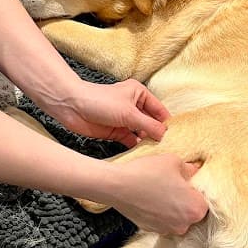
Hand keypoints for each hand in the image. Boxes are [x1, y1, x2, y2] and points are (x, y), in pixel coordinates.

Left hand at [55, 78, 169, 146]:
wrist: (72, 107)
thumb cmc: (100, 101)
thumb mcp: (129, 113)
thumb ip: (149, 125)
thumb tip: (164, 135)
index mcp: (139, 94)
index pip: (159, 110)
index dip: (166, 123)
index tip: (175, 137)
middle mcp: (133, 106)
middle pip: (151, 122)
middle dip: (157, 134)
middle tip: (168, 148)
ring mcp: (124, 119)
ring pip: (141, 133)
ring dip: (147, 142)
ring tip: (157, 153)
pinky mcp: (115, 131)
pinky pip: (130, 140)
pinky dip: (136, 146)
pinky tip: (142, 153)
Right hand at [112, 154, 208, 234]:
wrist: (117, 185)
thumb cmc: (148, 173)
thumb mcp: (174, 161)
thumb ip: (190, 169)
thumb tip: (195, 171)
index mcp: (195, 209)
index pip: (205, 201)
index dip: (197, 190)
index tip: (188, 181)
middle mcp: (183, 225)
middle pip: (192, 212)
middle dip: (185, 200)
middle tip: (174, 184)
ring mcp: (166, 230)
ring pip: (176, 218)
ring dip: (172, 207)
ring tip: (160, 190)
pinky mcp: (151, 230)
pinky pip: (162, 221)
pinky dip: (159, 212)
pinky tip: (150, 198)